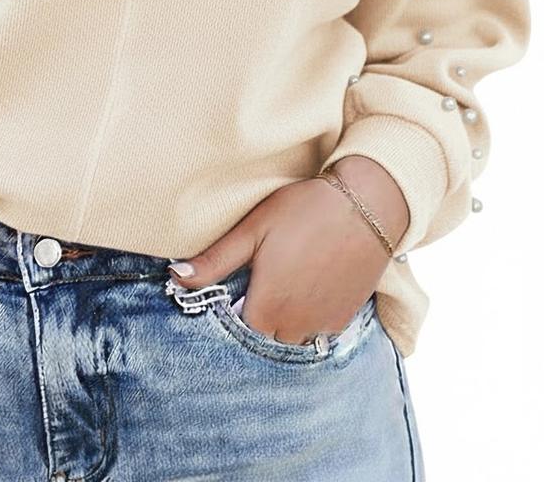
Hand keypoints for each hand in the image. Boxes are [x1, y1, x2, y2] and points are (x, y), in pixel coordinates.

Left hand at [167, 155, 410, 344]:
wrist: (366, 205)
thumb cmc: (302, 211)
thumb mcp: (252, 230)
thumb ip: (214, 261)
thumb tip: (176, 278)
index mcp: (268, 307)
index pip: (238, 332)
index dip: (231, 313)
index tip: (232, 290)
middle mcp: (297, 326)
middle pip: (266, 338)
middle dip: (257, 318)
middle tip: (257, 282)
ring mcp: (325, 325)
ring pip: (293, 338)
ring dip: (283, 322)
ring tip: (282, 283)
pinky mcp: (346, 318)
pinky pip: (319, 332)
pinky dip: (308, 318)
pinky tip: (306, 286)